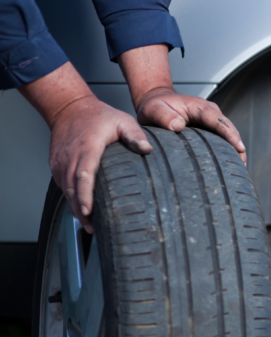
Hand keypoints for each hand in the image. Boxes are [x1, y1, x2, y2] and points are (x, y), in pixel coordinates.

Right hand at [19, 62, 152, 233]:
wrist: (70, 108)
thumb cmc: (99, 116)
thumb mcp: (122, 120)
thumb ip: (135, 135)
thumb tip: (147, 149)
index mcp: (87, 148)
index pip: (83, 175)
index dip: (85, 195)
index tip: (88, 210)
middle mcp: (70, 157)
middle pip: (72, 188)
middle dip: (80, 209)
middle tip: (91, 228)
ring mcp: (60, 161)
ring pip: (65, 189)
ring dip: (75, 207)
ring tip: (88, 224)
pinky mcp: (56, 165)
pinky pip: (62, 185)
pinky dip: (70, 198)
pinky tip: (80, 210)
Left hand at [119, 44, 245, 162]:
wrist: (156, 101)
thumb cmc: (155, 106)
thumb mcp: (154, 109)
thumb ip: (164, 116)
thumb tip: (178, 126)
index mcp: (199, 107)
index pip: (218, 121)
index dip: (230, 135)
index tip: (239, 148)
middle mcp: (210, 112)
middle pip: (229, 129)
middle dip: (238, 145)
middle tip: (243, 164)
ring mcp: (212, 121)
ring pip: (229, 135)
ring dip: (235, 150)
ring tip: (240, 168)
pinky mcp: (210, 129)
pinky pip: (222, 139)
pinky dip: (228, 150)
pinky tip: (230, 164)